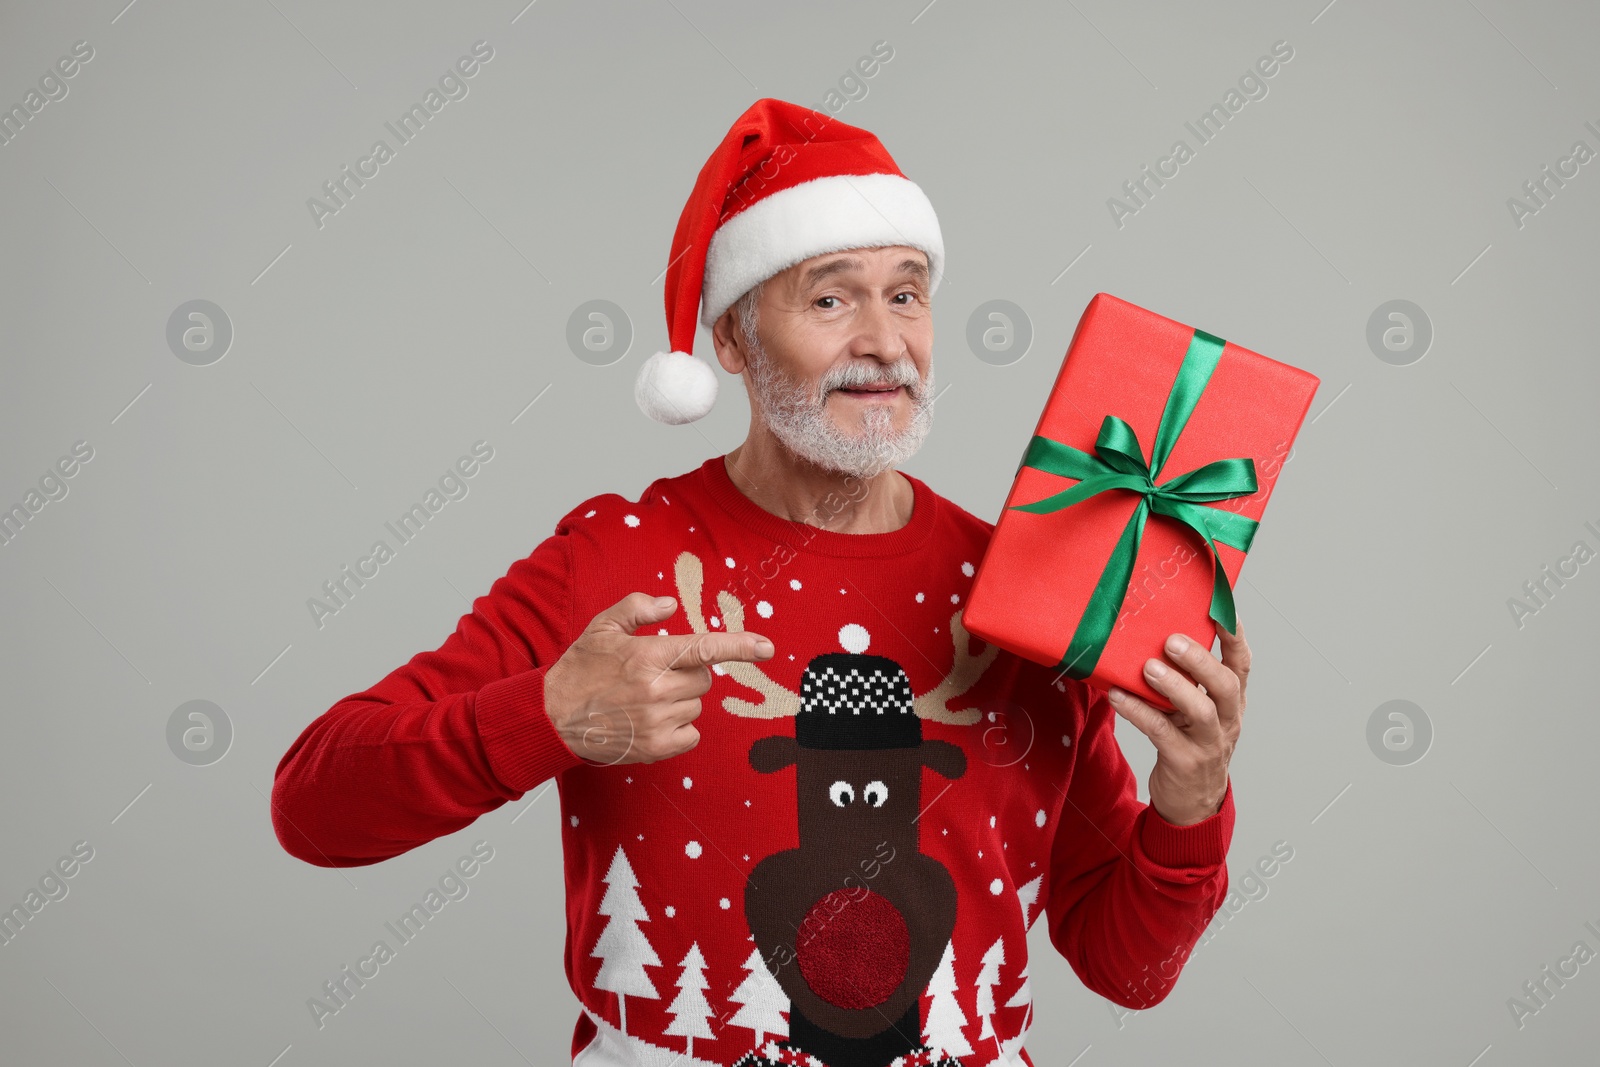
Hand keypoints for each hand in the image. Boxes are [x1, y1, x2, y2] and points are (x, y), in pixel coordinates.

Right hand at [543, 592, 774, 765]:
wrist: (553, 717)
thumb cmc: (579, 670)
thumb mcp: (603, 627)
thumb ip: (638, 608)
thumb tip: (672, 606)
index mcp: (647, 655)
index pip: (704, 647)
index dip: (740, 646)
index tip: (767, 647)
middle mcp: (656, 689)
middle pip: (705, 678)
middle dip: (689, 673)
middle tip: (657, 674)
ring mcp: (657, 721)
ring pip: (697, 704)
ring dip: (681, 699)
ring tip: (645, 698)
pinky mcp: (656, 748)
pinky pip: (692, 733)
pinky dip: (680, 727)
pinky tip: (653, 720)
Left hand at [1106, 618, 1249, 825]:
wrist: (1192, 804)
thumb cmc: (1189, 744)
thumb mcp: (1195, 712)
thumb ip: (1185, 681)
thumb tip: (1149, 638)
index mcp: (1231, 702)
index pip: (1241, 664)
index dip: (1234, 635)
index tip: (1221, 607)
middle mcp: (1226, 720)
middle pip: (1225, 685)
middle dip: (1200, 660)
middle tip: (1172, 640)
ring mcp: (1208, 743)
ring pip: (1200, 710)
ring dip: (1173, 686)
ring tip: (1147, 668)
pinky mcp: (1184, 762)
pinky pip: (1161, 732)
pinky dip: (1137, 711)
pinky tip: (1117, 696)